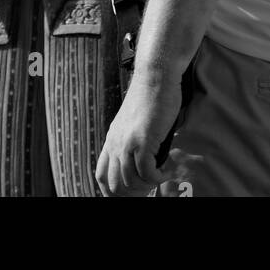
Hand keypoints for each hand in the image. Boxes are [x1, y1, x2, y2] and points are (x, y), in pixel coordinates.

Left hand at [95, 71, 183, 197]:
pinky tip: (167, 169)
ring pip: (131, 182)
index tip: (132, 194)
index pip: (102, 177)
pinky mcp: (143, 139)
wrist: (156, 76)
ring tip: (161, 175)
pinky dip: (158, 178)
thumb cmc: (151, 98)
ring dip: (148, 186)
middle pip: (115, 185)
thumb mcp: (133, 122)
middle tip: (150, 187)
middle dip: (134, 193)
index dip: (114, 193)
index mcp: (111, 139)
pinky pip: (147, 173)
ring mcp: (128, 142)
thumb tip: (139, 165)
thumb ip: (131, 141)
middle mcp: (116, 143)